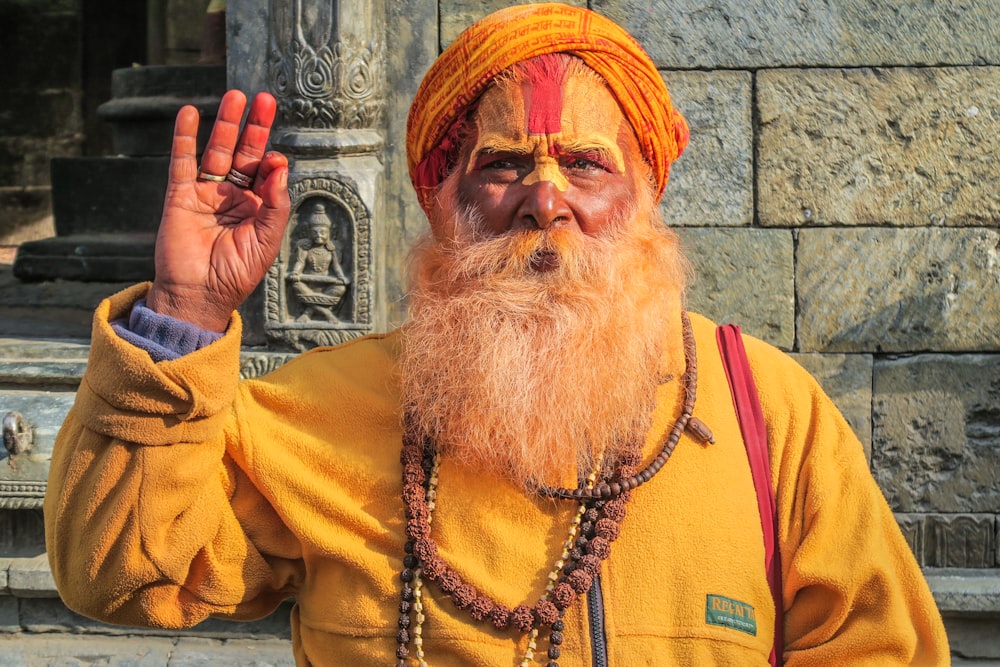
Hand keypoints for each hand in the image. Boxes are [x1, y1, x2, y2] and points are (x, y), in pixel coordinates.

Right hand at [146, 90, 290, 331]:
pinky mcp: (180, 195)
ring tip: (235, 96)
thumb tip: (280, 165)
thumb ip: (276, 204)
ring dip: (225, 124)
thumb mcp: (266, 241)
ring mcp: (206, 193)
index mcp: (257, 208)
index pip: (266, 172)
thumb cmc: (235, 274)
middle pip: (244, 153)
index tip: (274, 159)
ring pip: (217, 151)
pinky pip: (182, 161)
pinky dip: (184, 137)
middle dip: (254, 126)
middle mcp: (233, 196)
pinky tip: (189, 114)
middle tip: (263, 99)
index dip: (271, 161)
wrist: (198, 295)